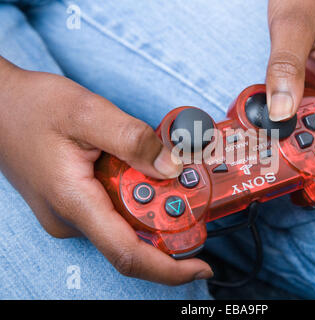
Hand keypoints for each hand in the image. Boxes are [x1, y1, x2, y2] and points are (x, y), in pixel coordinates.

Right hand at [0, 57, 212, 284]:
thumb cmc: (32, 106)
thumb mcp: (87, 112)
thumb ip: (133, 139)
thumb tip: (173, 167)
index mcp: (73, 201)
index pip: (127, 254)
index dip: (169, 269)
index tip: (201, 267)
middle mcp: (71, 218)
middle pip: (133, 239)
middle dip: (169, 222)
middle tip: (188, 190)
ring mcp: (70, 213)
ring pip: (124, 223)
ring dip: (152, 205)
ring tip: (162, 170)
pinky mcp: (73, 203)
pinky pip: (112, 210)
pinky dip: (134, 197)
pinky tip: (138, 171)